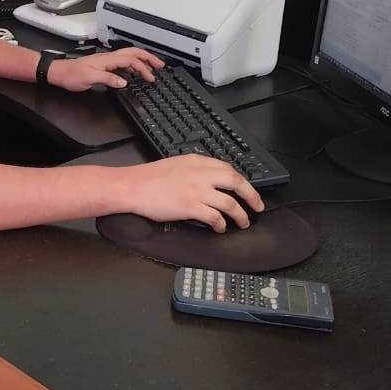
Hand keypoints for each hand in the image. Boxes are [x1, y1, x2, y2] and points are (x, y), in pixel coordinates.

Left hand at [47, 47, 164, 90]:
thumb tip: (124, 82)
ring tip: (151, 67)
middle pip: (133, 53)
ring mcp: (106, 61)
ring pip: (129, 56)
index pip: (131, 60)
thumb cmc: (71, 75)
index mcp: (108, 59)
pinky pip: (122, 62)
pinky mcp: (103, 65)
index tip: (150, 78)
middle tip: (160, 65)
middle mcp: (109, 58)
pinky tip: (134, 72)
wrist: (59, 72)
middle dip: (149, 58)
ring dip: (142, 60)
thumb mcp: (90, 78)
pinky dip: (133, 65)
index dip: (143, 68)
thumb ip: (109, 79)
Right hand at [126, 155, 263, 230]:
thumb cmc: (148, 178)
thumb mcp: (176, 164)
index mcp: (197, 161)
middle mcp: (201, 174)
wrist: (132, 186)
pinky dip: (221, 224)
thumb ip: (194, 170)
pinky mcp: (190, 206)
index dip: (242, 182)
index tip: (247, 190)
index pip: (228, 169)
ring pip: (230, 203)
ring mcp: (197, 190)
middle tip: (258, 207)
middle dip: (252, 196)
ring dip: (240, 215)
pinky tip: (220, 228)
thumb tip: (209, 180)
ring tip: (243, 223)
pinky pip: (215, 216)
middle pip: (237, 183)